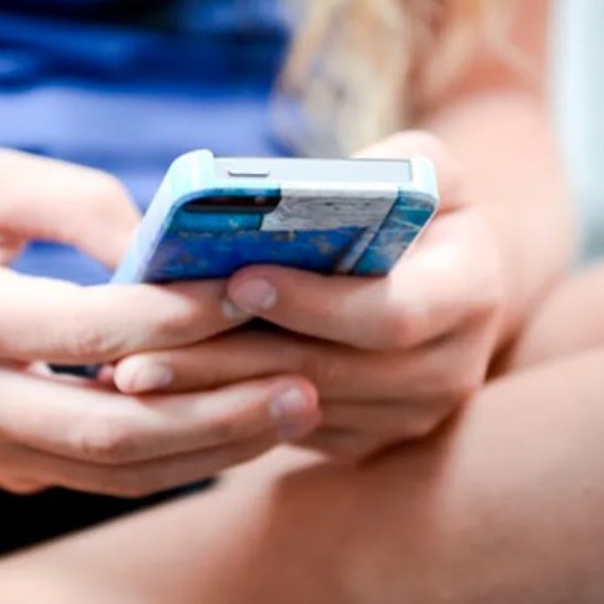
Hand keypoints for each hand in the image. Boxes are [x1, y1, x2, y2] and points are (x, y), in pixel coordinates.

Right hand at [0, 149, 319, 495]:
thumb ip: (79, 200)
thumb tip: (169, 249)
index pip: (87, 327)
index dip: (177, 314)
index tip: (249, 289)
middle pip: (112, 429)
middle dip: (218, 411)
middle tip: (303, 382)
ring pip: (115, 471)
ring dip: (211, 448)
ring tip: (289, 410)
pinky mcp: (6, 472)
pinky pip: (102, 478)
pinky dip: (173, 457)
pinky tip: (232, 426)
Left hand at [111, 132, 503, 462]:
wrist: (443, 271)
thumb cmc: (418, 203)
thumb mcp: (422, 166)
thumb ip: (385, 167)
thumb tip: (289, 194)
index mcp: (470, 291)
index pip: (392, 313)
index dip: (314, 303)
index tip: (238, 279)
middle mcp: (451, 368)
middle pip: (328, 376)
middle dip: (231, 360)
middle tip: (143, 351)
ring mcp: (410, 414)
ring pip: (296, 411)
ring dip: (212, 394)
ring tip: (133, 373)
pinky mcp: (368, 437)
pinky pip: (289, 431)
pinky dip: (224, 410)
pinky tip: (162, 392)